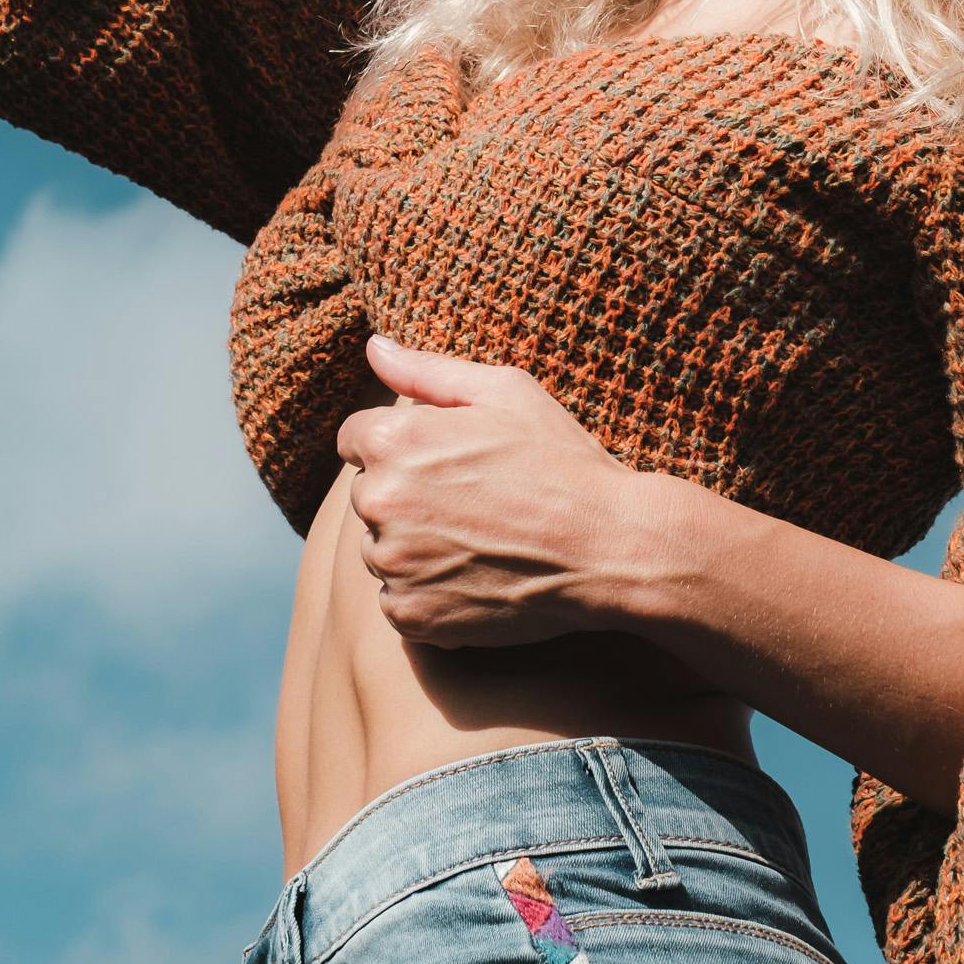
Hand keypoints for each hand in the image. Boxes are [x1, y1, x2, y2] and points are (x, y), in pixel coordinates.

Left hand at [337, 333, 649, 647]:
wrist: (608, 547)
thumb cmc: (560, 460)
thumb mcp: (503, 392)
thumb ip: (426, 370)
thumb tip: (373, 346)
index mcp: (394, 440)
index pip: (355, 439)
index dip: (401, 445)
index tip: (444, 460)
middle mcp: (380, 502)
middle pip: (367, 495)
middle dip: (405, 493)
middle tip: (472, 499)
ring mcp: (393, 565)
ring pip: (381, 549)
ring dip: (412, 545)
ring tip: (478, 538)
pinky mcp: (411, 617)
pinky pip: (396, 600)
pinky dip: (426, 593)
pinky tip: (475, 575)